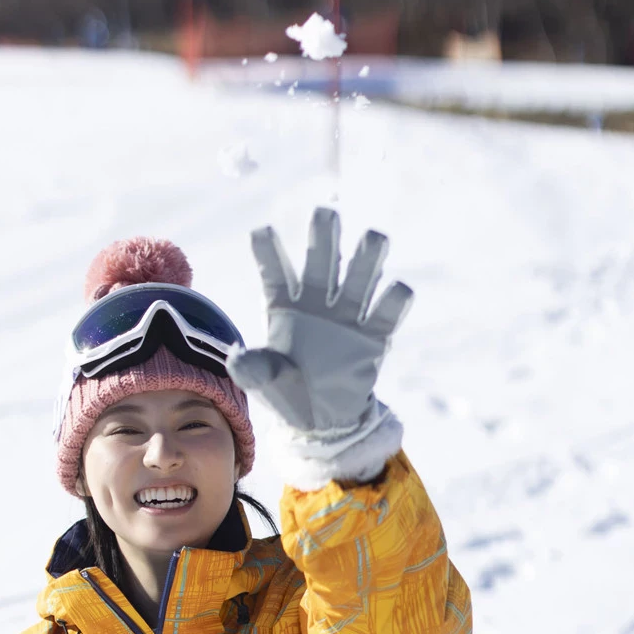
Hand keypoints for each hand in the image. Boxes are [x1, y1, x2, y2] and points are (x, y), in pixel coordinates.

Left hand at [228, 207, 411, 484]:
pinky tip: (397, 290)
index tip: (260, 231)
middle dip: (324, 237)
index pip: (276, 275)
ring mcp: (346, 317)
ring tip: (375, 239)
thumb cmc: (285, 392)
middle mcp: (317, 304)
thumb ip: (251, 369)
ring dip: (368, 257)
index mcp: (284, 308)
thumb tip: (236, 359)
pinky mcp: (372, 337)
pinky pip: (385, 313)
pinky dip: (394, 300)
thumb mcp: (263, 383)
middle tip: (326, 213)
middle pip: (322, 262)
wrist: (319, 420)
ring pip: (359, 278)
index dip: (269, 253)